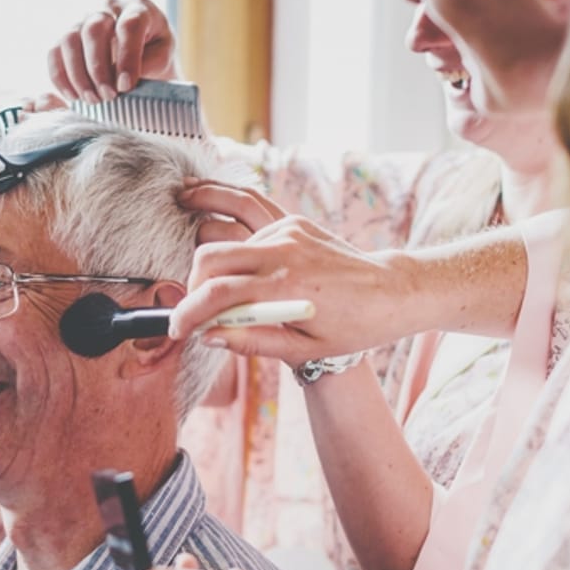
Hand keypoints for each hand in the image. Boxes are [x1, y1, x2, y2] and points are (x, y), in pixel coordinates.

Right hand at [48, 0, 178, 102]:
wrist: (143, 50)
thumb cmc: (155, 52)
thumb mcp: (163, 55)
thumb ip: (148, 63)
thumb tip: (122, 80)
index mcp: (138, 8)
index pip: (129, 26)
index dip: (126, 57)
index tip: (126, 86)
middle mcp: (108, 7)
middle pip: (93, 30)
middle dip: (98, 68)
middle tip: (108, 96)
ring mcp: (83, 18)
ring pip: (70, 40)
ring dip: (78, 75)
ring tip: (92, 100)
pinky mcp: (68, 35)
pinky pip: (54, 52)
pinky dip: (60, 77)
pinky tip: (73, 97)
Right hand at [169, 182, 414, 364]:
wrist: (392, 291)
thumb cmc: (352, 328)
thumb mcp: (302, 347)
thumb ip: (250, 341)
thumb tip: (208, 336)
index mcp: (287, 286)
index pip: (217, 294)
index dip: (189, 312)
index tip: (178, 328)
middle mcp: (285, 251)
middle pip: (211, 256)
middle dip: (193, 284)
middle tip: (197, 309)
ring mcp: (289, 231)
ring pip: (227, 241)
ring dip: (215, 268)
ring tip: (219, 292)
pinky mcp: (293, 222)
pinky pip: (251, 234)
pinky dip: (242, 256)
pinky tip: (251, 275)